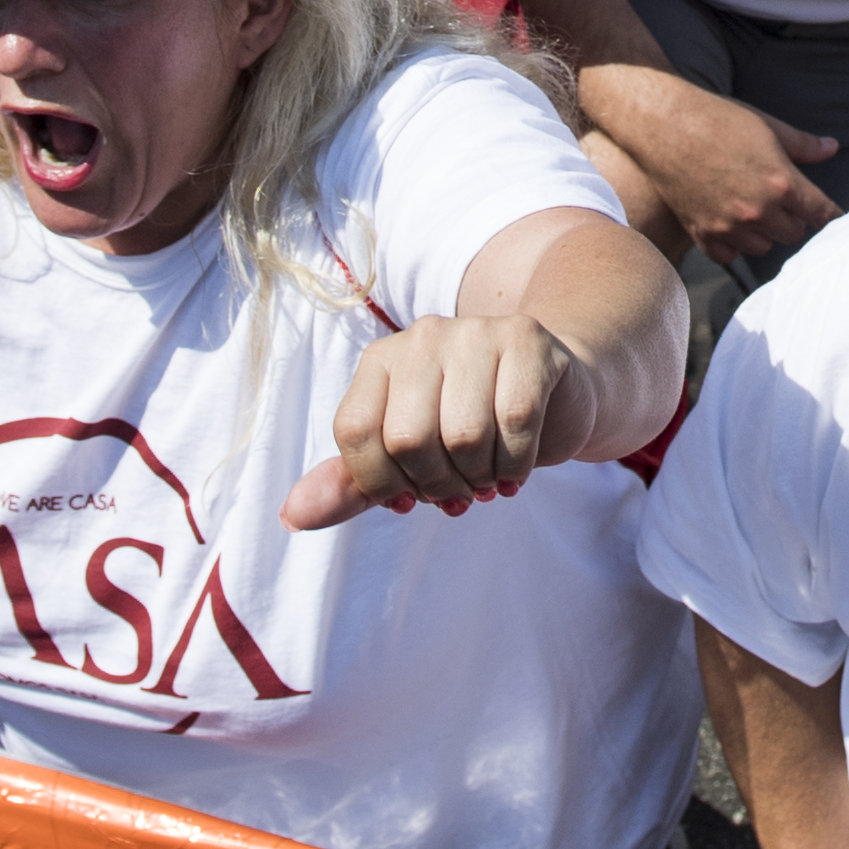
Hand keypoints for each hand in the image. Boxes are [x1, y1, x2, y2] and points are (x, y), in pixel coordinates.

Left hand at [285, 310, 586, 526]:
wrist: (557, 392)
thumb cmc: (472, 426)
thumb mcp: (406, 458)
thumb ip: (351, 485)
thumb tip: (291, 516)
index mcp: (381, 360)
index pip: (355, 434)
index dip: (382, 484)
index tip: (410, 497)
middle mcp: (422, 336)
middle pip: (408, 440)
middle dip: (437, 486)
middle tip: (460, 490)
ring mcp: (476, 332)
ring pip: (463, 436)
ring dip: (481, 478)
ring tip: (489, 475)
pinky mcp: (527, 341)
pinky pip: (514, 423)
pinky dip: (518, 463)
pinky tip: (518, 464)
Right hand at [592, 69, 839, 259]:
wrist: (663, 124)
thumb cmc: (716, 119)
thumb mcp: (767, 126)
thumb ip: (803, 145)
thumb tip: (832, 148)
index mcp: (781, 183)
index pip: (821, 213)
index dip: (829, 213)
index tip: (829, 214)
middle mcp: (757, 210)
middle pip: (793, 233)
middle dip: (792, 217)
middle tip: (781, 199)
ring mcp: (728, 226)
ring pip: (763, 246)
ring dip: (763, 232)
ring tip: (752, 207)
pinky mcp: (702, 233)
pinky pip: (729, 256)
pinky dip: (732, 243)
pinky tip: (729, 221)